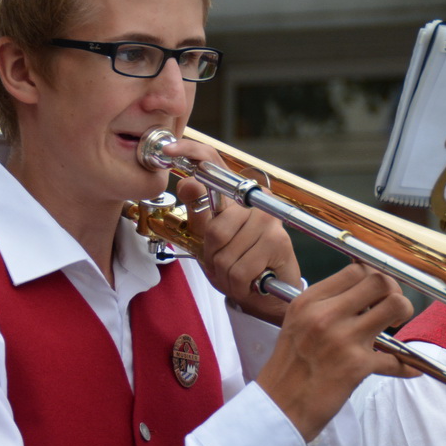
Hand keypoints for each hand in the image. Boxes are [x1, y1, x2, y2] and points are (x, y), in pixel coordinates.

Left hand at [155, 139, 299, 322]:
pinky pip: (237, 270)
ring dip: (225, 273)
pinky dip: (237, 284)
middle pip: (212, 228)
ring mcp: (268, 220)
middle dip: (212, 256)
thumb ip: (197, 212)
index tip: (168, 150)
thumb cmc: (239, 264)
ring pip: (223, 252)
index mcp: (236, 194)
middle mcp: (255, 200)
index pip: (212, 162)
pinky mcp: (277, 241)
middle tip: (226, 263)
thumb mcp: (209, 239)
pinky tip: (249, 282)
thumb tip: (188, 182)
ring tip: (239, 273)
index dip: (190, 151)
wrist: (271, 294)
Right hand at [255, 264, 416, 441]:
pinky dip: (407, 365)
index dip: (374, 278)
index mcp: (310, 301)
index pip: (356, 270)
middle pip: (379, 282)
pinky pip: (396, 358)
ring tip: (395, 327)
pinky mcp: (357, 365)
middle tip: (391, 309)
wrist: (280, 407)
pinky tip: (409, 368)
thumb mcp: (297, 323)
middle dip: (393, 292)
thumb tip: (363, 297)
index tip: (377, 292)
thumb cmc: (290, 369)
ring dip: (403, 314)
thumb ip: (325, 306)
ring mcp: (343, 338)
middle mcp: (326, 315)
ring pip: (395, 306)